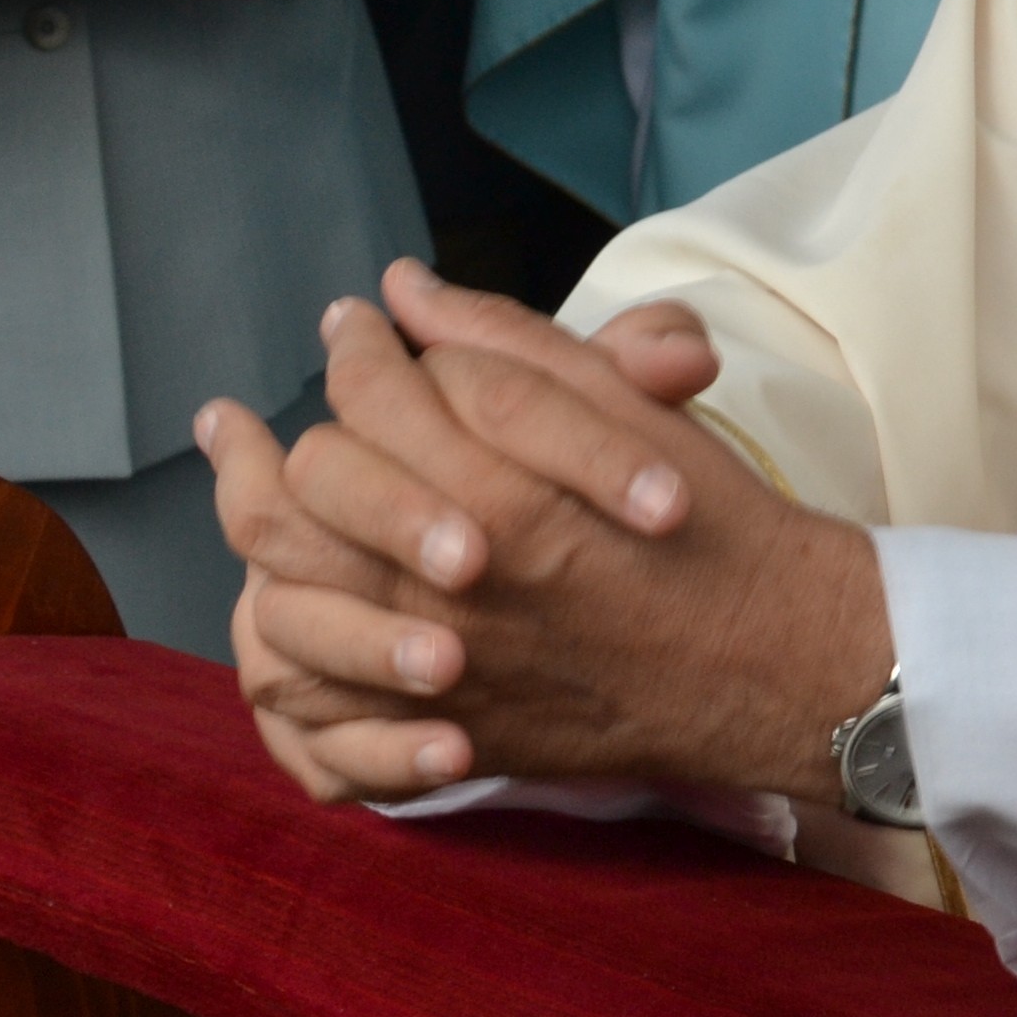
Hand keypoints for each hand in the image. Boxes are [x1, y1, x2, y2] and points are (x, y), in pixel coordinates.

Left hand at [204, 263, 888, 807]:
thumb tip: (405, 287)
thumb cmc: (711, 522)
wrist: (768, 664)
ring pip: (286, 590)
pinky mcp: (440, 728)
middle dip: (284, 431)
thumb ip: (507, 341)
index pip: (370, 389)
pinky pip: (312, 697)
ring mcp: (441, 663)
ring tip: (248, 487)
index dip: (354, 344)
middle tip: (280, 410)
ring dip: (261, 530)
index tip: (354, 325)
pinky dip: (281, 642)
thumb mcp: (629, 404)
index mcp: (504, 485)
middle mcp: (456, 578)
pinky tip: (280, 594)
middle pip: (308, 482)